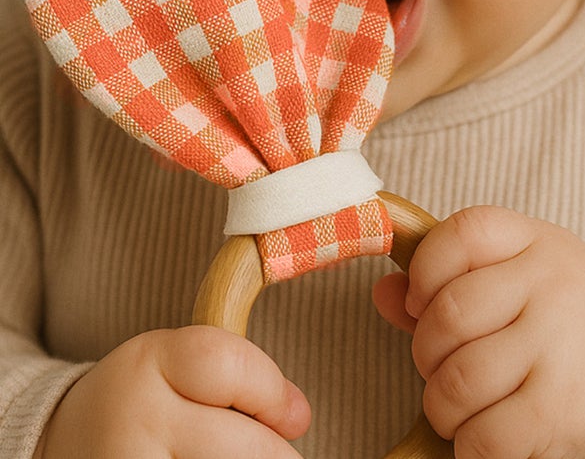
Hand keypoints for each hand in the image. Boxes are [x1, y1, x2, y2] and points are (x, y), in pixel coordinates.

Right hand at [35, 326, 310, 457]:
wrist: (61, 443)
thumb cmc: (142, 400)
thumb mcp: (173, 361)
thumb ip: (237, 373)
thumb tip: (298, 416)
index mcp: (148, 364)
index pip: (229, 367)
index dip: (273, 391)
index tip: (292, 413)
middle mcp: (136, 421)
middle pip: (247, 446)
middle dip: (274, 452)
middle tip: (264, 450)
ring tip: (225, 457)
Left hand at [374, 207, 584, 458]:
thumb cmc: (565, 328)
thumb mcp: (520, 284)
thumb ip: (451, 282)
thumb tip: (383, 294)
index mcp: (539, 242)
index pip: (464, 232)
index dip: (425, 269)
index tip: (421, 302)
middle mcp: (553, 284)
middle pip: (450, 313)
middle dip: (426, 352)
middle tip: (440, 368)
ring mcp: (560, 345)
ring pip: (458, 379)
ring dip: (443, 406)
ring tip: (459, 408)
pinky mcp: (562, 408)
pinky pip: (485, 435)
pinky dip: (469, 447)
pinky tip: (481, 439)